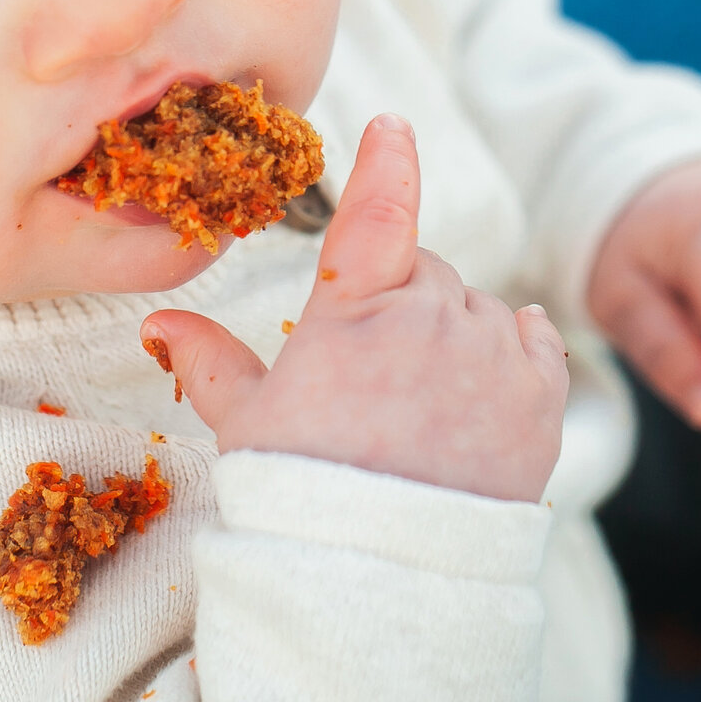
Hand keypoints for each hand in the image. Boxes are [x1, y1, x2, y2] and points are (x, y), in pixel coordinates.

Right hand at [143, 115, 568, 502]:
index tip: (393, 125)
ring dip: (457, 336)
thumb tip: (160, 322)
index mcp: (353, 310)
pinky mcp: (541, 397)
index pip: (377, 212)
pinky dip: (516, 350)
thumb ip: (208, 362)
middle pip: (426, 274)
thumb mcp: (244, 424)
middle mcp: (429, 316)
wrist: (380, 576)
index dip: (387, 160)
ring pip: (480, 308)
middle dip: (403, 305)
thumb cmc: (302, 495)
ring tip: (421, 409)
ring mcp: (490, 354)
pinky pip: (536, 340)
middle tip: (372, 379)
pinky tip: (485, 385)